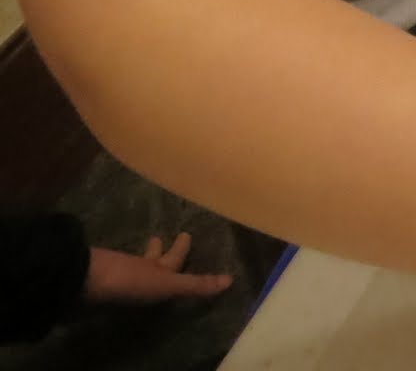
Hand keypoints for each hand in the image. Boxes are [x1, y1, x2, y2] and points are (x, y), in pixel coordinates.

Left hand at [83, 233, 233, 304]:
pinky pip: (113, 278)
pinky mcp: (97, 284)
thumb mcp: (167, 284)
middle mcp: (138, 266)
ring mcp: (116, 274)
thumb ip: (194, 285)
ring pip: (132, 266)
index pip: (174, 256)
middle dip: (157, 249)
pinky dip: (118, 278)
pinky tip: (116, 281)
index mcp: (157, 266)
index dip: (181, 247)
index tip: (186, 233)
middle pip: (151, 256)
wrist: (82, 281)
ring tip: (139, 261)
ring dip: (138, 263)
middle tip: (158, 237)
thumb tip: (231, 279)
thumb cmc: (129, 280)